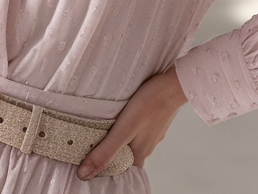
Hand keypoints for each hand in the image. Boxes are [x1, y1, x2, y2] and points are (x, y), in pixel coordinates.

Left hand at [76, 65, 188, 179]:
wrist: (172, 84)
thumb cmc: (148, 105)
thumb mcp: (122, 131)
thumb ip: (105, 153)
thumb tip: (85, 174)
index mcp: (140, 154)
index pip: (120, 170)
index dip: (105, 168)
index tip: (91, 162)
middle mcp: (147, 146)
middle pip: (125, 155)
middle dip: (112, 153)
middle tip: (93, 144)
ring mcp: (152, 132)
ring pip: (131, 141)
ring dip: (119, 138)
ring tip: (103, 129)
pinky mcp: (154, 119)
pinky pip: (138, 128)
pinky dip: (128, 126)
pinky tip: (122, 116)